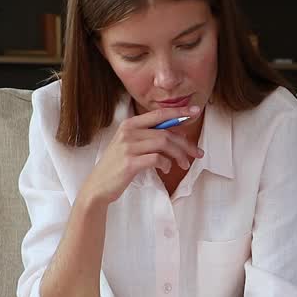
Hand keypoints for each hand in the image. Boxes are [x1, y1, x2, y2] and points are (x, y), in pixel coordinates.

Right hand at [81, 105, 203, 204]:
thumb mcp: (131, 145)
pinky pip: (157, 158)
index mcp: (130, 124)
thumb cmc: (118, 166)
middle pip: (166, 132)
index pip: (159, 114)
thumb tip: (178, 134)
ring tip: (184, 164)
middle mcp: (129, 132)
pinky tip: (167, 169)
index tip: (195, 110)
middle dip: (186, 143)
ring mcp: (128, 146)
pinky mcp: (130, 162)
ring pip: (164, 143)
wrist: (98, 185)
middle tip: (197, 153)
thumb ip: (150, 137)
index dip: (179, 111)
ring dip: (179, 155)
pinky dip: (167, 164)